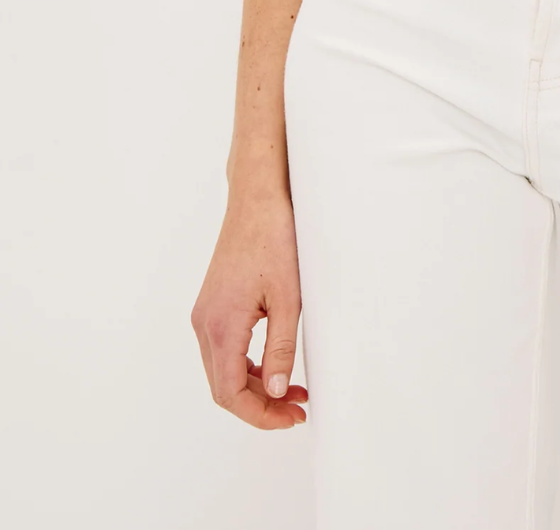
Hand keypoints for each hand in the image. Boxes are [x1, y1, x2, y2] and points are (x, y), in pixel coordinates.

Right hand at [191, 190, 308, 428]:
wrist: (257, 197)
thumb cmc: (275, 238)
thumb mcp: (288, 298)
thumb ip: (281, 348)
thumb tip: (278, 392)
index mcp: (220, 326)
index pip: (230, 394)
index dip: (260, 415)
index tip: (292, 418)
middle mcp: (205, 324)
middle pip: (223, 387)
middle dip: (260, 404)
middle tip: (298, 408)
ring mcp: (206, 314)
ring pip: (223, 370)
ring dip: (255, 386)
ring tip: (294, 390)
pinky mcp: (214, 304)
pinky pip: (224, 349)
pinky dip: (247, 365)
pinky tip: (275, 365)